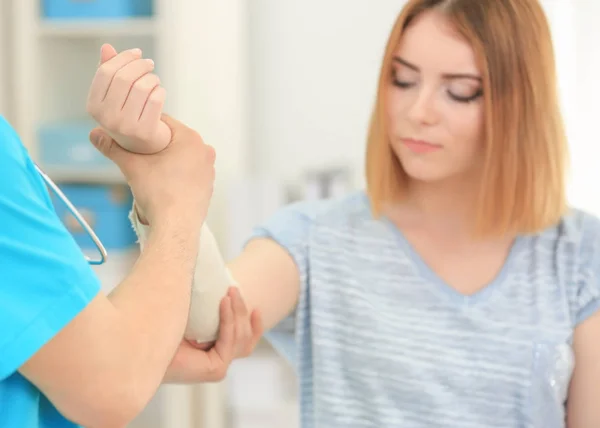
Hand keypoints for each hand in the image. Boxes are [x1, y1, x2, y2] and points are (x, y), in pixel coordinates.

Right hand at [86, 44, 170, 153]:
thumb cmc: (129, 114)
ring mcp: (125, 127)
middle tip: (150, 64)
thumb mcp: (114, 95)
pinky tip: (159, 93)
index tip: (137, 53)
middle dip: (140, 65)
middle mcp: (106, 118)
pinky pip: (156, 99)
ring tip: (154, 80)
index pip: (106, 72)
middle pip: (124, 77)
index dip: (123, 58)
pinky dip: (160, 91)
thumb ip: (110, 72)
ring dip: (152, 78)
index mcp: (93, 106)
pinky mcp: (145, 132)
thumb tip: (106, 47)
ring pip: (142, 87)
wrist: (145, 146)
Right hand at [89, 113, 214, 227]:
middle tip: (139, 152)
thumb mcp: (132, 167)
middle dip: (157, 143)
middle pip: (175, 139)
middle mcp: (205, 151)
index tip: (134, 133)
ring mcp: (209, 170)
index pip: (164, 122)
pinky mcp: (208, 186)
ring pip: (183, 157)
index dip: (146, 126)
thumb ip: (113, 148)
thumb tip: (95, 134)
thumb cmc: (159, 195)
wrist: (175, 227)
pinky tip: (165, 182)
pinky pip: (190, 173)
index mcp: (191, 139)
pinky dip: (178, 174)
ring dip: (168, 159)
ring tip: (151, 169)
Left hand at [164, 287, 263, 383]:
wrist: (139, 344)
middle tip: (234, 288)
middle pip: (245, 337)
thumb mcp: (192, 315)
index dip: (254, 325)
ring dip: (238, 313)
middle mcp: (217, 364)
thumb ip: (208, 309)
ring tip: (231, 291)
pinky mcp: (215, 370)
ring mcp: (217, 368)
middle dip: (242, 311)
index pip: (244, 341)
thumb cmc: (160, 326)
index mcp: (213, 354)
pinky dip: (228, 320)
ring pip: (241, 339)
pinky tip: (223, 302)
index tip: (256, 307)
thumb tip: (221, 283)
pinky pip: (229, 341)